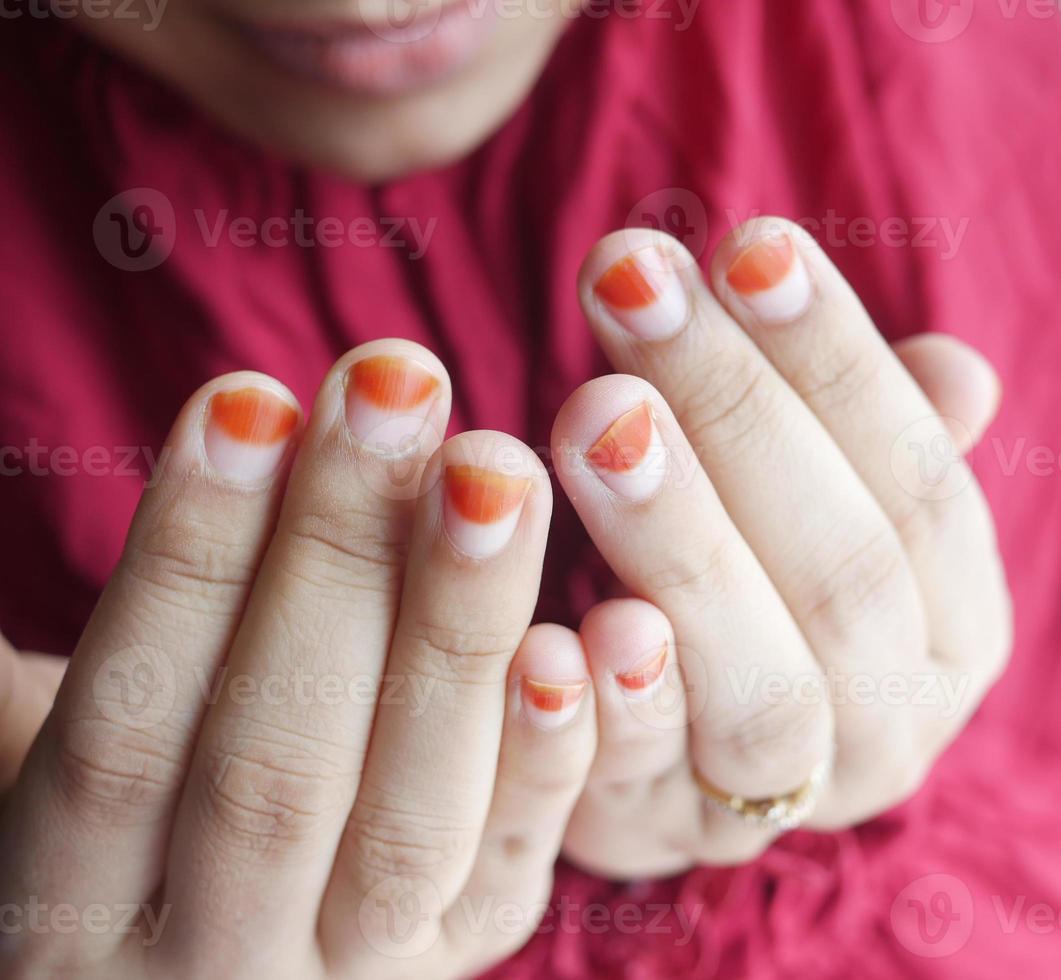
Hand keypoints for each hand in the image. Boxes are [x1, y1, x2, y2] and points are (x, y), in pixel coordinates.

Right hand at [0, 341, 593, 978]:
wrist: (221, 960)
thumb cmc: (128, 818)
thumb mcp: (37, 757)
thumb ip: (35, 678)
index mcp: (67, 914)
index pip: (123, 734)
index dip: (186, 564)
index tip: (251, 401)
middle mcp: (213, 968)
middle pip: (276, 769)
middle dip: (339, 562)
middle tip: (397, 387)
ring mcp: (361, 972)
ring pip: (412, 814)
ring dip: (459, 626)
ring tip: (497, 464)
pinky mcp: (475, 944)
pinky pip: (518, 862)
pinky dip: (551, 752)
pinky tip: (586, 631)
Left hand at [550, 218, 1010, 875]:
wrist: (664, 743)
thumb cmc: (753, 570)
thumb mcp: (825, 496)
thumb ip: (876, 436)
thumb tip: (960, 373)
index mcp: (956, 628)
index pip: (922, 488)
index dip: (840, 366)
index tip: (748, 244)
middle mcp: (896, 726)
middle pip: (845, 574)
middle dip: (739, 416)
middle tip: (635, 282)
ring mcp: (781, 799)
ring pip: (763, 688)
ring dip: (681, 544)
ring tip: (594, 411)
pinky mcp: (659, 838)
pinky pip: (641, 788)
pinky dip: (610, 706)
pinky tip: (556, 615)